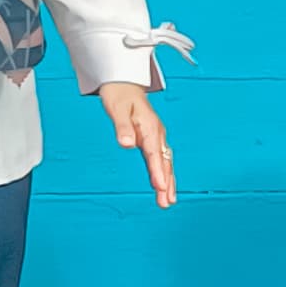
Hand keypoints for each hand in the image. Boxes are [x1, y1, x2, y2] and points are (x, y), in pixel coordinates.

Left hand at [98, 82, 174, 207]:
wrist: (124, 84)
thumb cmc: (119, 96)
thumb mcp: (117, 109)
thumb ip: (122, 128)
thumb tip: (126, 144)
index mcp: (149, 127)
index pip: (154, 153)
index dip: (158, 171)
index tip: (161, 187)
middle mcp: (156, 134)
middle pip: (164, 162)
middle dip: (167, 183)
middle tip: (166, 202)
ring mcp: (157, 137)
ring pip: (165, 163)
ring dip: (168, 182)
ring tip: (168, 201)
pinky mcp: (154, 140)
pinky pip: (162, 159)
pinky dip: (165, 174)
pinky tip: (165, 186)